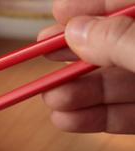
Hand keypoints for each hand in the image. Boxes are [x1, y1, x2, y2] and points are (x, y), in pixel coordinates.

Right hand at [38, 0, 134, 133]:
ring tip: (51, 99)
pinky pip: (128, 113)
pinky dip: (98, 118)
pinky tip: (68, 120)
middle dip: (78, 53)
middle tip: (44, 55)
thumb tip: (77, 31)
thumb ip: (120, 41)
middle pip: (117, 44)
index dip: (91, 7)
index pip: (126, 4)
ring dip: (80, 92)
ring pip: (119, 83)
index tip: (58, 12)